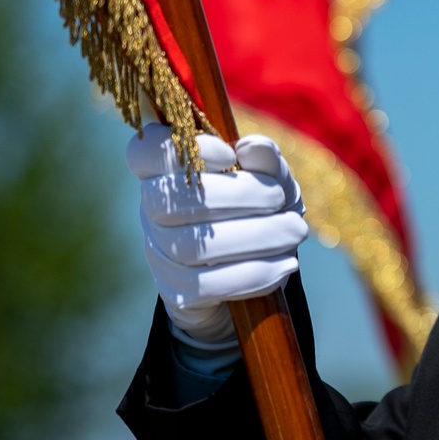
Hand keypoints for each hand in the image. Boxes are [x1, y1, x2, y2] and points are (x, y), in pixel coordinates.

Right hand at [127, 123, 307, 343]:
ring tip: (293, 231)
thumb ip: (265, 160)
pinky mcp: (177, 292)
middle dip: (237, 195)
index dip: (181, 152)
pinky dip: (253, 273)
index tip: (230, 155)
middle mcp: (153, 209)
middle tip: (278, 198)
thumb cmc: (260, 208)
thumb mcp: (272, 180)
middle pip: (173, 200)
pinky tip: (285, 264)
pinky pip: (206, 285)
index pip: (144, 152)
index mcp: (167, 170)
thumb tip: (252, 147)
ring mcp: (161, 253)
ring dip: (255, 236)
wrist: (258, 269)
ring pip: (191, 247)